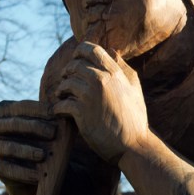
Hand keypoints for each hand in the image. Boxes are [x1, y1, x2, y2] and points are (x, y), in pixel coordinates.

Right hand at [0, 100, 56, 185]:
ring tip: (44, 155)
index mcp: (2, 110)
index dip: (38, 109)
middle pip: (15, 124)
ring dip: (28, 151)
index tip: (55, 113)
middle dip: (35, 127)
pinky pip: (9, 169)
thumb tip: (64, 112)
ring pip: (10, 148)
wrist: (26, 165)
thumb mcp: (39, 124)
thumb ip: (47, 117)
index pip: (21, 107)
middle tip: (53, 133)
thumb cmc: (36, 137)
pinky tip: (37, 176)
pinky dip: (24, 173)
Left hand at [53, 42, 147, 163]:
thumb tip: (113, 51)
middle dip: (68, 72)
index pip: (91, 49)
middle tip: (66, 81)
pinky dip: (58, 107)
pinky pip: (61, 103)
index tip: (75, 59)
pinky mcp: (81, 113)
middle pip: (74, 65)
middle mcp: (101, 80)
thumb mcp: (135, 88)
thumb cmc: (135, 118)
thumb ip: (123, 68)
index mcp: (114, 72)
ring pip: (66, 83)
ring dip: (61, 90)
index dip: (79, 51)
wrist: (133, 145)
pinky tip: (60, 112)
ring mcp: (90, 96)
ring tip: (62, 96)